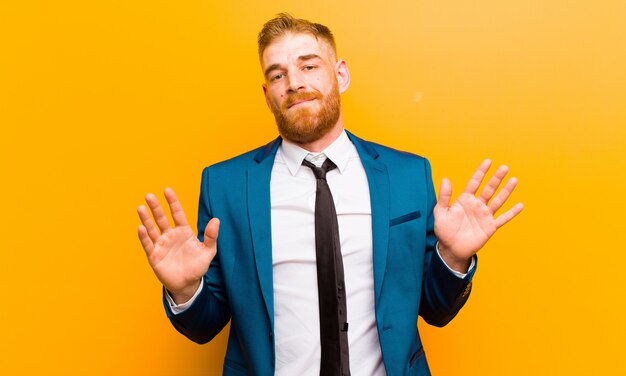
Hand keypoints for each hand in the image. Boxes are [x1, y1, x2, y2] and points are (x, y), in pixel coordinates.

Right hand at [137, 188, 218, 303]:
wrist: (188, 284)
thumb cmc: (198, 266)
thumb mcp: (208, 251)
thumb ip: (211, 236)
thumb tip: (216, 220)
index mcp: (183, 231)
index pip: (177, 213)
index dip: (173, 202)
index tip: (167, 190)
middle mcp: (170, 235)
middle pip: (161, 218)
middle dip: (156, 207)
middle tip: (149, 195)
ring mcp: (161, 245)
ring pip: (152, 229)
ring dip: (146, 219)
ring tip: (141, 208)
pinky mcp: (154, 256)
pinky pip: (148, 244)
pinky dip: (144, 236)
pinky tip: (141, 227)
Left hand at [434, 159, 523, 270]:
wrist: (451, 248)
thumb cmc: (444, 230)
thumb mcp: (441, 212)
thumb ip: (444, 196)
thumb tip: (445, 179)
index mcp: (465, 200)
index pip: (474, 183)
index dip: (481, 172)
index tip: (488, 161)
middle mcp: (477, 205)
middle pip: (489, 189)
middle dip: (496, 178)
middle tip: (505, 167)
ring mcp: (484, 215)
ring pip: (498, 201)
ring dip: (506, 191)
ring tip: (514, 180)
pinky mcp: (490, 226)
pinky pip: (503, 218)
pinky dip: (512, 212)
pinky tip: (520, 205)